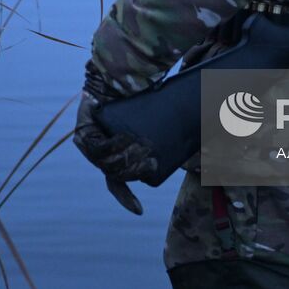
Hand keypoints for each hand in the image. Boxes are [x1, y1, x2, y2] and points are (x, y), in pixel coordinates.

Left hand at [73, 68, 156, 214]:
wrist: (114, 76)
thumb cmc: (134, 98)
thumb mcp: (151, 122)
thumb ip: (166, 134)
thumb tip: (205, 137)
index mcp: (114, 156)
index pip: (117, 184)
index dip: (126, 199)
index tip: (138, 212)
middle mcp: (99, 155)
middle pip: (116, 175)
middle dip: (134, 169)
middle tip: (149, 157)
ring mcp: (89, 146)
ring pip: (108, 164)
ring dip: (125, 157)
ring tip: (138, 143)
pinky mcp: (83, 134)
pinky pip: (97, 149)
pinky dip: (112, 145)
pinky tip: (124, 137)